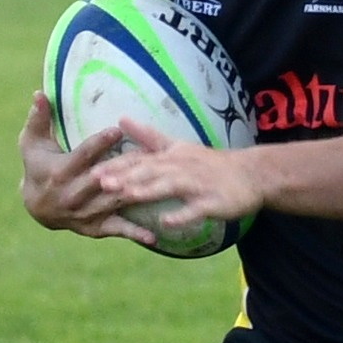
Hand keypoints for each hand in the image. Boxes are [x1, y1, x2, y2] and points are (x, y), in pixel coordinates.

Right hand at [18, 93, 157, 245]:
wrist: (36, 207)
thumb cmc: (37, 165)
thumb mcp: (32, 142)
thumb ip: (39, 118)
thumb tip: (39, 93)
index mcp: (59, 173)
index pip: (82, 156)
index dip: (99, 144)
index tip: (117, 130)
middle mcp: (72, 196)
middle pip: (103, 181)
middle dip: (125, 169)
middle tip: (149, 155)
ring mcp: (85, 214)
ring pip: (114, 203)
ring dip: (136, 195)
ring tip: (160, 187)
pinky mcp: (95, 228)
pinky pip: (117, 230)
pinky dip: (135, 233)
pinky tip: (154, 236)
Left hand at [93, 119, 266, 230]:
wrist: (252, 174)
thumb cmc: (211, 164)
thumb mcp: (178, 146)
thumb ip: (149, 136)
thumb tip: (121, 119)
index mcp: (171, 156)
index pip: (139, 160)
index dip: (116, 166)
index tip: (91, 171)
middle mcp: (181, 168)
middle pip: (149, 172)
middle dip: (124, 177)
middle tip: (99, 183)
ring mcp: (197, 185)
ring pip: (169, 187)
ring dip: (147, 191)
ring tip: (126, 196)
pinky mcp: (212, 202)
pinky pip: (195, 210)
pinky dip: (181, 216)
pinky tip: (166, 224)